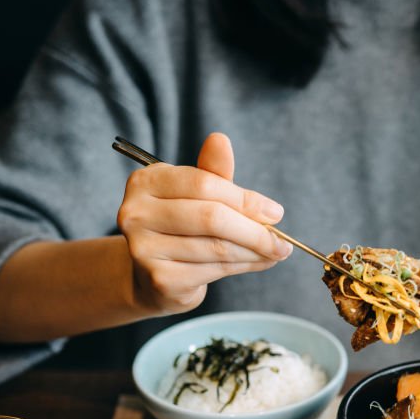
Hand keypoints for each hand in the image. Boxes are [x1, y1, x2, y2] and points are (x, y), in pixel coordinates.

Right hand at [117, 132, 291, 314]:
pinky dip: (244, 267)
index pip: (204, 184)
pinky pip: (214, 270)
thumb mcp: (196, 195)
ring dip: (255, 251)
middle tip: (282, 240)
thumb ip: (213, 172)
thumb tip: (221, 140)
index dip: (246, 199)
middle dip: (255, 230)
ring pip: (217, 247)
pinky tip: (259, 263)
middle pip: (211, 218)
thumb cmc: (182, 227)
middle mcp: (137, 213)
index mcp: (147, 181)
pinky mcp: (159, 279)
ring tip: (275, 252)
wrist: (155, 276)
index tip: (276, 212)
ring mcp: (144, 248)